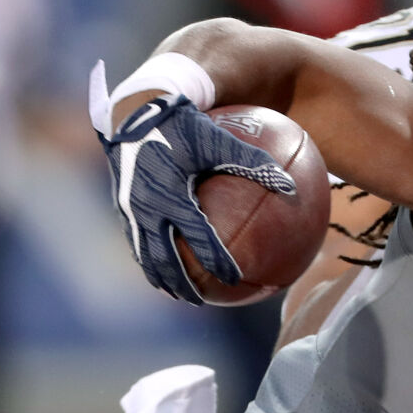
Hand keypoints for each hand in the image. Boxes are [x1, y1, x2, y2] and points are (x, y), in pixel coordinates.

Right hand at [98, 94, 294, 304]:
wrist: (136, 112)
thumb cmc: (184, 124)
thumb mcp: (219, 139)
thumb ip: (253, 162)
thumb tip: (291, 186)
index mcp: (172, 194)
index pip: (197, 237)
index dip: (216, 260)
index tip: (234, 279)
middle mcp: (147, 207)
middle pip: (163, 258)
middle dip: (180, 283)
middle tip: (200, 300)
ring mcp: (130, 209)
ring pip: (145, 254)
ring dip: (160, 276)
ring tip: (176, 293)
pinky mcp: (122, 206)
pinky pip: (136, 239)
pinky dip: (148, 257)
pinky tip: (161, 265)